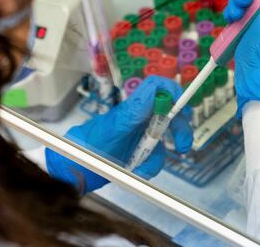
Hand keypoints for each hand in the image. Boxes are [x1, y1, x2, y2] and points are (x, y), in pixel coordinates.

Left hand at [46, 76, 192, 192]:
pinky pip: (153, 158)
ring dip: (157, 157)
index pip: (156, 87)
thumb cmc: (90, 144)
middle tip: (183, 146)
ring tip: (141, 168)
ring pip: (162, 141)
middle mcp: (140, 117)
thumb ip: (134, 111)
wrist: (76, 168)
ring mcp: (139, 135)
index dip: (172, 90)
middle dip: (180, 130)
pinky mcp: (138, 152)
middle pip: (169, 115)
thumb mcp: (114, 128)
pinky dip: (149, 167)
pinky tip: (137, 172)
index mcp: (134, 107)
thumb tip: (156, 90)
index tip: (183, 106)